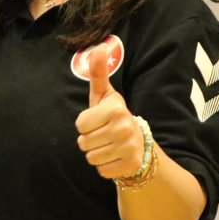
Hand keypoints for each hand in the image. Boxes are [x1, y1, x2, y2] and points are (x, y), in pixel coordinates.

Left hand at [75, 46, 142, 179]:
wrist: (139, 144)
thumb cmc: (113, 116)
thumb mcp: (104, 95)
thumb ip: (98, 74)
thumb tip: (98, 48)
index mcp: (115, 109)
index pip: (79, 125)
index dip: (85, 124)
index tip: (98, 121)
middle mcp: (124, 128)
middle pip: (83, 143)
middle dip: (89, 141)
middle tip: (104, 135)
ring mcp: (129, 148)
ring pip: (90, 158)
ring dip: (96, 154)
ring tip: (108, 145)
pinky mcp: (130, 165)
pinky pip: (101, 171)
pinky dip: (104, 167)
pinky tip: (115, 157)